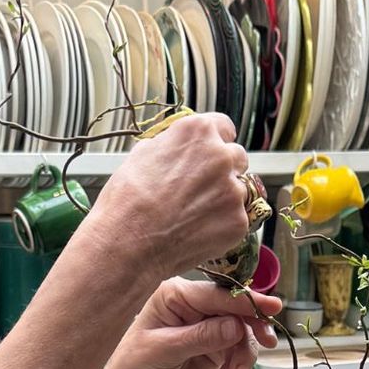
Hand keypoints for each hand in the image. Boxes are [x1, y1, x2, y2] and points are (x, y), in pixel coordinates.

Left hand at [76, 276, 280, 368]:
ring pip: (241, 334)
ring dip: (243, 357)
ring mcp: (205, 328)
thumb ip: (201, 336)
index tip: (272, 309)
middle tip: (266, 346)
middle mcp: (193, 306)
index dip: (246, 301)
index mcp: (175, 295)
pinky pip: (236, 353)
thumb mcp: (164, 350)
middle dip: (251, 331)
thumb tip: (236, 326)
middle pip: (235, 311)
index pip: (217, 294)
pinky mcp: (212, 350)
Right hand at [94, 112, 255, 280]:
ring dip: (224, 199)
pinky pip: (237, 220)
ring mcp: (233, 190)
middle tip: (202, 189)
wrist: (129, 241)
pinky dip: (223, 226)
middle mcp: (221, 155)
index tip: (211, 154)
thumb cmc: (129, 198)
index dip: (216, 142)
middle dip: (225, 170)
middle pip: (237, 158)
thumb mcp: (144, 153)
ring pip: (239, 191)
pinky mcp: (238, 221)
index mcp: (198, 132)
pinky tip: (198, 231)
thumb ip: (172, 145)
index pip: (224, 127)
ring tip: (195, 215)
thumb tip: (178, 147)